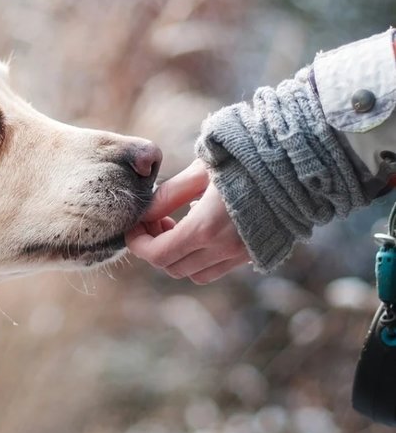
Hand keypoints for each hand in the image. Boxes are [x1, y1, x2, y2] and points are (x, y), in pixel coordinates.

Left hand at [125, 159, 250, 283]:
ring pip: (194, 273)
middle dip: (155, 248)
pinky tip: (201, 229)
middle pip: (172, 267)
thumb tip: (144, 213)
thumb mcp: (200, 171)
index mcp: (206, 228)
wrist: (299, 163)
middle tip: (155, 220)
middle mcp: (224, 249)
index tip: (133, 227)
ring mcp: (241, 255)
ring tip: (176, 225)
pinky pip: (217, 269)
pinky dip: (200, 258)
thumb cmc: (246, 158)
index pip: (158, 254)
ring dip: (177, 256)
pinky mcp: (255, 254)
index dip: (138, 243)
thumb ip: (169, 195)